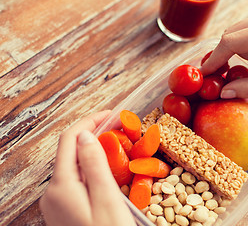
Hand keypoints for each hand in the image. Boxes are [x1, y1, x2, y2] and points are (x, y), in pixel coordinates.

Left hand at [40, 111, 135, 225]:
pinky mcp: (66, 208)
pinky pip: (77, 179)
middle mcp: (53, 192)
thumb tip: (86, 136)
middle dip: (92, 134)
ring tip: (116, 142)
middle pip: (70, 151)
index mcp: (61, 186)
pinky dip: (92, 166)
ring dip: (93, 150)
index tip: (111, 115)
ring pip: (74, 164)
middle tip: (117, 127)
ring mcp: (58, 201)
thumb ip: (94, 166)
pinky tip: (108, 166)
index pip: (70, 140)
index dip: (89, 122)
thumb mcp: (106, 200)